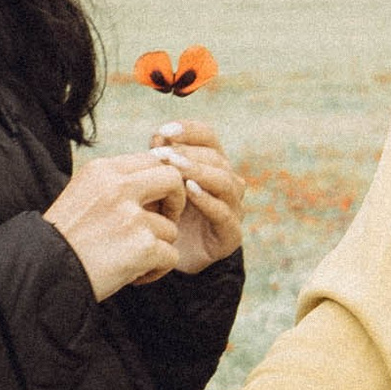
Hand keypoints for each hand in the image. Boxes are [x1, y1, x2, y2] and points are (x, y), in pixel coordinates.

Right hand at [45, 151, 186, 295]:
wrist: (43, 271)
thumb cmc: (63, 239)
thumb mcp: (83, 195)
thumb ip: (115, 185)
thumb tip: (155, 186)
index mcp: (102, 170)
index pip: (151, 160)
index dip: (160, 182)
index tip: (155, 202)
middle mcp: (119, 187)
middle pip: (172, 178)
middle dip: (176, 202)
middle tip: (162, 223)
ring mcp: (132, 217)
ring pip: (171, 228)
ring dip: (158, 248)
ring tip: (132, 260)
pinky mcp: (143, 246)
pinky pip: (171, 256)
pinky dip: (156, 271)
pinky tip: (134, 276)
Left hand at [151, 127, 246, 274]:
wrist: (170, 259)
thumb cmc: (163, 215)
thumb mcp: (157, 184)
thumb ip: (159, 160)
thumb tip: (159, 136)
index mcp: (212, 165)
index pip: (208, 137)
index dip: (189, 130)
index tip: (164, 130)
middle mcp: (227, 182)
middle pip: (216, 158)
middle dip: (188, 153)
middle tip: (161, 153)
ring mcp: (233, 208)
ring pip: (224, 182)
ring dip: (198, 171)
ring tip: (175, 168)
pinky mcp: (231, 235)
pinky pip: (223, 213)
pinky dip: (207, 199)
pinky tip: (189, 191)